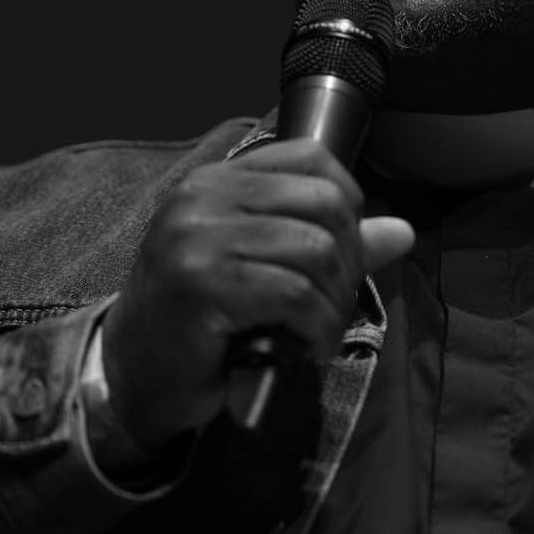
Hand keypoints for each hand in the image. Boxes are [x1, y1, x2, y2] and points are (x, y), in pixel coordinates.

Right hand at [96, 139, 413, 452]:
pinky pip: (295, 295)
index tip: (341, 257)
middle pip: (325, 204)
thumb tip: (402, 231)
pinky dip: (316, 328)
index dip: (348, 205)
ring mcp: (197, 237)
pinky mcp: (200, 284)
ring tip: (318, 334)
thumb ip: (328, 242)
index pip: (312, 158)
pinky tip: (304, 349)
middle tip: (333, 308)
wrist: (132, 375)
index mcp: (217, 180)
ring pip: (317, 251)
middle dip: (349, 263)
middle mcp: (203, 196)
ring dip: (334, 305)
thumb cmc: (199, 321)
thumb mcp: (260, 267)